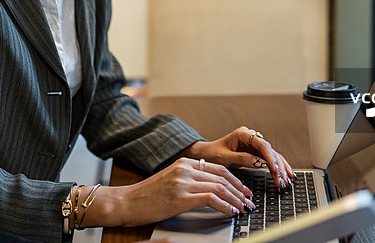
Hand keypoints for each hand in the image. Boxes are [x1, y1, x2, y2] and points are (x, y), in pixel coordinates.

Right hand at [82, 157, 254, 227]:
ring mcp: (182, 181)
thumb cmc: (146, 196)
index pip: (218, 167)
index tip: (243, 190)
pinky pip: (211, 199)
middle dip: (239, 190)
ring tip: (243, 208)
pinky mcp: (180, 196)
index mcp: (183, 162)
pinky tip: (231, 212)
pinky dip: (225, 206)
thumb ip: (188, 179)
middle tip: (249, 201)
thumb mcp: (169, 181)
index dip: (234, 179)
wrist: (126, 202)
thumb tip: (210, 189)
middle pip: (222, 176)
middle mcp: (185, 168)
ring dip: (235, 199)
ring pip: (219, 187)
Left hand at [180, 126, 295, 188]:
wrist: (205, 154)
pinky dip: (276, 167)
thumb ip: (242, 159)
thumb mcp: (225, 158)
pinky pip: (268, 159)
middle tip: (283, 180)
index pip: (262, 145)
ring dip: (280, 168)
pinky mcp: (254, 152)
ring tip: (287, 180)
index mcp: (243, 134)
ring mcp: (253, 144)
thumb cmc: (212, 154)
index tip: (275, 170)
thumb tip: (260, 162)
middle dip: (278, 166)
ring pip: (272, 155)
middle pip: (270, 150)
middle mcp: (250, 137)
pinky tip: (285, 174)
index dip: (271, 158)